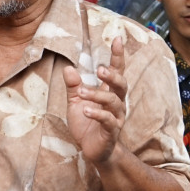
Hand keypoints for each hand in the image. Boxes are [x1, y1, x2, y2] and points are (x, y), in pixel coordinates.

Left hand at [62, 38, 125, 164]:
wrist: (93, 151)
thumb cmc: (87, 125)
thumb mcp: (76, 103)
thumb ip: (73, 87)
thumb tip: (68, 68)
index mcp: (109, 93)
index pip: (116, 71)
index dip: (117, 56)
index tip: (117, 38)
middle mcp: (117, 103)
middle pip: (121, 85)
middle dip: (113, 76)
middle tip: (100, 69)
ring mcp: (116, 118)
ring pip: (113, 102)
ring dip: (97, 95)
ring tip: (82, 92)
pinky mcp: (111, 132)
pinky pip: (108, 121)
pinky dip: (98, 114)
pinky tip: (87, 110)